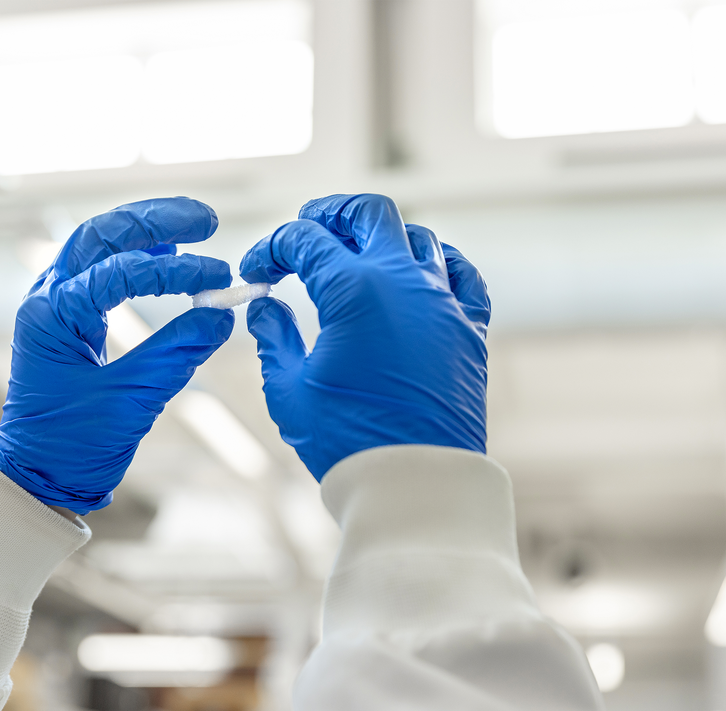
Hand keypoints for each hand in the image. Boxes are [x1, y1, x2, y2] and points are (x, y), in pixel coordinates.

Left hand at [0, 198, 233, 511]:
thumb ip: (177, 354)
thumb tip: (222, 316)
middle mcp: (46, 298)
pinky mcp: (70, 315)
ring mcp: (55, 303)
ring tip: (195, 227)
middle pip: (100, 234)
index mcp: (51, 317)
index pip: (118, 273)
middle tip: (206, 220)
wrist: (40, 475)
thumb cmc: (74, 444)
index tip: (217, 275)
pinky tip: (170, 254)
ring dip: (146, 229)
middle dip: (154, 220)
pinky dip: (137, 255)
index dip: (173, 271)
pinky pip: (103, 268)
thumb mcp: (132, 401)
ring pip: (99, 243)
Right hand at [239, 193, 489, 480]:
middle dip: (330, 213)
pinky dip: (439, 263)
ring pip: (418, 237)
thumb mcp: (289, 389)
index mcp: (354, 290)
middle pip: (368, 214)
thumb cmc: (347, 440)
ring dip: (381, 237)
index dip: (271, 249)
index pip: (305, 241)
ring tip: (357, 251)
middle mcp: (404, 283)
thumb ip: (273, 337)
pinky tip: (419, 272)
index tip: (256, 272)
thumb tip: (265, 307)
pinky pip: (461, 275)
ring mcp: (443, 303)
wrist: (414, 482)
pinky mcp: (469, 330)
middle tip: (306, 226)